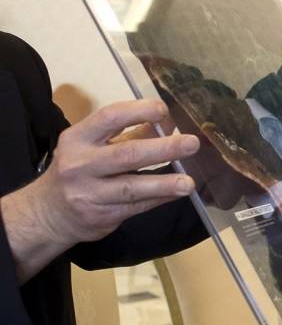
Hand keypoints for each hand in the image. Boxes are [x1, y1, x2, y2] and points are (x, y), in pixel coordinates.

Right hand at [1, 99, 198, 281]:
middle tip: (191, 144)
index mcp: (78, 138)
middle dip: (163, 148)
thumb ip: (129, 134)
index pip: (108, 118)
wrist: (49, 213)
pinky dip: (160, 199)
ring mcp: (90, 193)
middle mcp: (81, 164)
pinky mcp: (102, 215)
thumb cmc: (79, 170)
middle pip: (126, 154)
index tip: (163, 109)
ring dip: (164, 184)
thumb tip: (167, 122)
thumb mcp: (93, 146)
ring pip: (132, 187)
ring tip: (188, 182)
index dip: (137, 111)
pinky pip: (137, 206)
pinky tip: (177, 193)